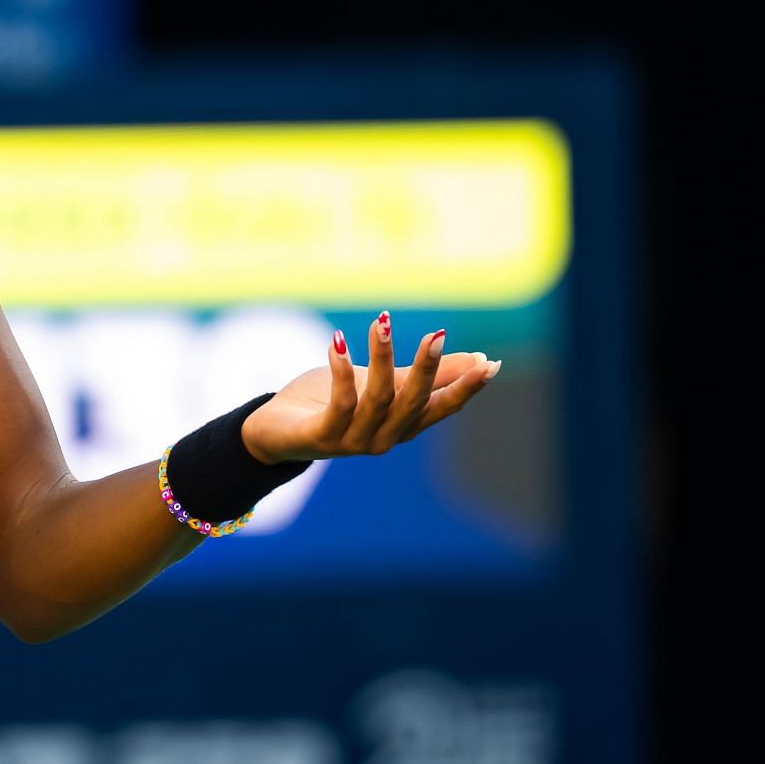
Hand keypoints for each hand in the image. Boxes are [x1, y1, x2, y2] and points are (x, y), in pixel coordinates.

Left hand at [240, 311, 501, 464]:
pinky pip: (339, 405)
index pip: (440, 408)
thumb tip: (478, 358)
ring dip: (381, 357)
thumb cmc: (329, 402)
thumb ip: (421, 375)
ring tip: (382, 321)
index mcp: (400, 425)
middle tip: (437, 336)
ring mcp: (353, 441)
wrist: (275, 431)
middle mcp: (383, 438)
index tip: (489, 364)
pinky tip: (338, 343)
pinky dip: (342, 372)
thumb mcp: (381, 383)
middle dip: (427, 371)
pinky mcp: (321, 438)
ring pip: (377, 399)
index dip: (464, 388)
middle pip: (412, 404)